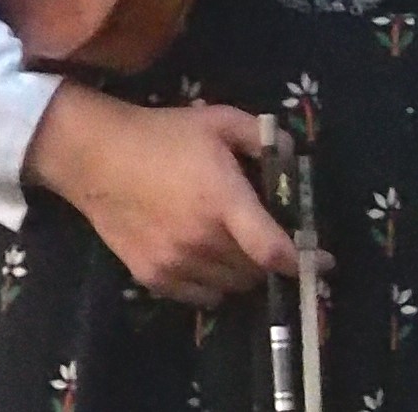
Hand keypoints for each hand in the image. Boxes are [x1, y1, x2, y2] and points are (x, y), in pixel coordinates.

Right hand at [23, 87, 315, 304]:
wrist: (95, 157)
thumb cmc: (162, 135)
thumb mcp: (219, 121)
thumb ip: (263, 136)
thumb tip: (294, 151)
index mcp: (223, 201)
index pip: (272, 250)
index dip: (303, 261)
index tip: (322, 261)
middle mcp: (201, 240)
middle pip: (255, 273)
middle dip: (271, 261)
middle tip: (271, 240)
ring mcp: (174, 263)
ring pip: (230, 287)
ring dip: (243, 273)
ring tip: (238, 247)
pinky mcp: (151, 277)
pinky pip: (200, 297)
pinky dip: (214, 285)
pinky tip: (210, 259)